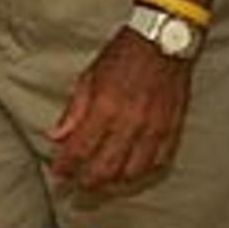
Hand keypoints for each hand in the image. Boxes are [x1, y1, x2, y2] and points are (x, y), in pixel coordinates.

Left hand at [49, 26, 193, 191]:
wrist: (164, 41)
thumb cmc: (123, 55)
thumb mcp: (90, 76)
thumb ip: (74, 110)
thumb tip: (56, 135)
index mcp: (105, 108)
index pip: (80, 150)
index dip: (66, 167)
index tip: (58, 175)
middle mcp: (130, 123)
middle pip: (105, 169)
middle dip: (87, 183)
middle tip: (76, 186)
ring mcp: (154, 129)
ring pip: (132, 173)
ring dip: (114, 182)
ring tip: (102, 181)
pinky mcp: (172, 130)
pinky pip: (157, 163)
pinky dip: (142, 172)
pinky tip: (131, 172)